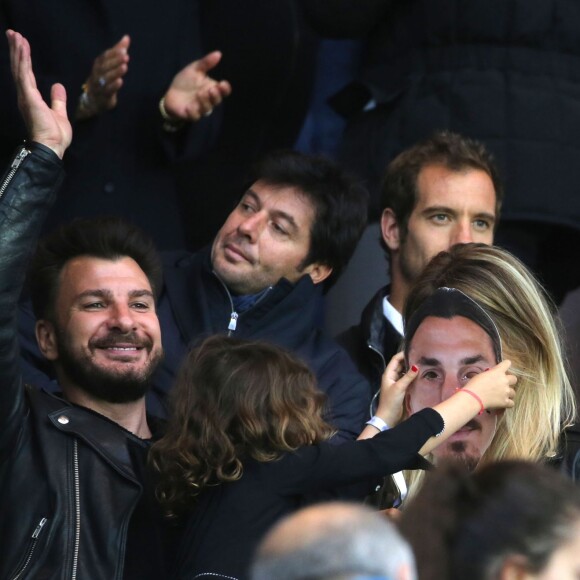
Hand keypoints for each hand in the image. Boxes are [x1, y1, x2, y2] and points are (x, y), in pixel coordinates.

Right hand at [6, 30, 71, 158]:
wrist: (52, 148)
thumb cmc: (55, 136)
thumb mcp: (59, 113)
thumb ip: (57, 100)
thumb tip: (58, 86)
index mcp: (31, 99)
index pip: (26, 75)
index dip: (23, 59)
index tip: (22, 44)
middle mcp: (25, 96)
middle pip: (19, 68)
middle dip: (16, 50)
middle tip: (13, 33)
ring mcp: (26, 96)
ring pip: (20, 69)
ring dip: (18, 51)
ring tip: (16, 35)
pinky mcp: (29, 98)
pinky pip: (25, 75)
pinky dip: (23, 61)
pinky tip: (22, 49)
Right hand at [77, 35, 129, 118]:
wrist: (93, 100)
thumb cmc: (104, 78)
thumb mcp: (110, 64)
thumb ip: (118, 51)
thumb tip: (127, 37)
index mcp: (99, 64)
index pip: (105, 56)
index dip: (114, 52)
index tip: (124, 49)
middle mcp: (97, 73)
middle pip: (105, 65)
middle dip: (115, 60)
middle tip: (126, 56)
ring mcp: (99, 84)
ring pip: (106, 77)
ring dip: (115, 72)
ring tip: (125, 67)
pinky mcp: (103, 96)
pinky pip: (107, 90)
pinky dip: (113, 86)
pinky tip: (120, 81)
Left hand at [162, 51, 231, 121]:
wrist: (170, 93)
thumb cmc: (185, 81)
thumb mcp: (195, 69)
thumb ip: (206, 63)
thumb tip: (218, 53)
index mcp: (212, 88)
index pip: (224, 91)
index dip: (225, 89)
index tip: (223, 84)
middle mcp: (208, 100)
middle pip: (217, 101)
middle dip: (216, 96)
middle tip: (211, 89)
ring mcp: (200, 108)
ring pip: (207, 109)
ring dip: (205, 101)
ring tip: (200, 93)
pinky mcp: (190, 114)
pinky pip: (195, 116)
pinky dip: (193, 112)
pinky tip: (190, 106)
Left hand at [375, 352, 418, 427]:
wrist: (389, 417)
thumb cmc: (391, 401)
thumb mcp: (399, 387)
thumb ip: (408, 377)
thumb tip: (416, 366)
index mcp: (389, 374)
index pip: (395, 360)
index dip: (402, 354)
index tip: (413, 350)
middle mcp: (393, 377)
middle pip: (401, 365)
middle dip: (409, 361)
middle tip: (421, 357)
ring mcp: (398, 383)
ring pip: (405, 373)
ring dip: (412, 369)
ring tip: (423, 365)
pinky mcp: (403, 389)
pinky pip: (408, 380)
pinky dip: (413, 377)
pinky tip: (421, 376)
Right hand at [462, 360, 516, 410]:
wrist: (474, 397)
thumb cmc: (474, 384)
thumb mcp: (481, 375)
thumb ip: (489, 374)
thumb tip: (490, 376)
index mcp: (498, 372)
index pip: (507, 363)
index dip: (506, 364)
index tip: (504, 366)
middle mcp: (504, 381)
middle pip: (514, 379)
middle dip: (510, 380)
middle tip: (503, 383)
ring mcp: (506, 392)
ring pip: (513, 392)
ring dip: (508, 392)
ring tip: (502, 394)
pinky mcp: (505, 402)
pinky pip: (512, 403)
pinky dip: (508, 402)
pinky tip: (503, 402)